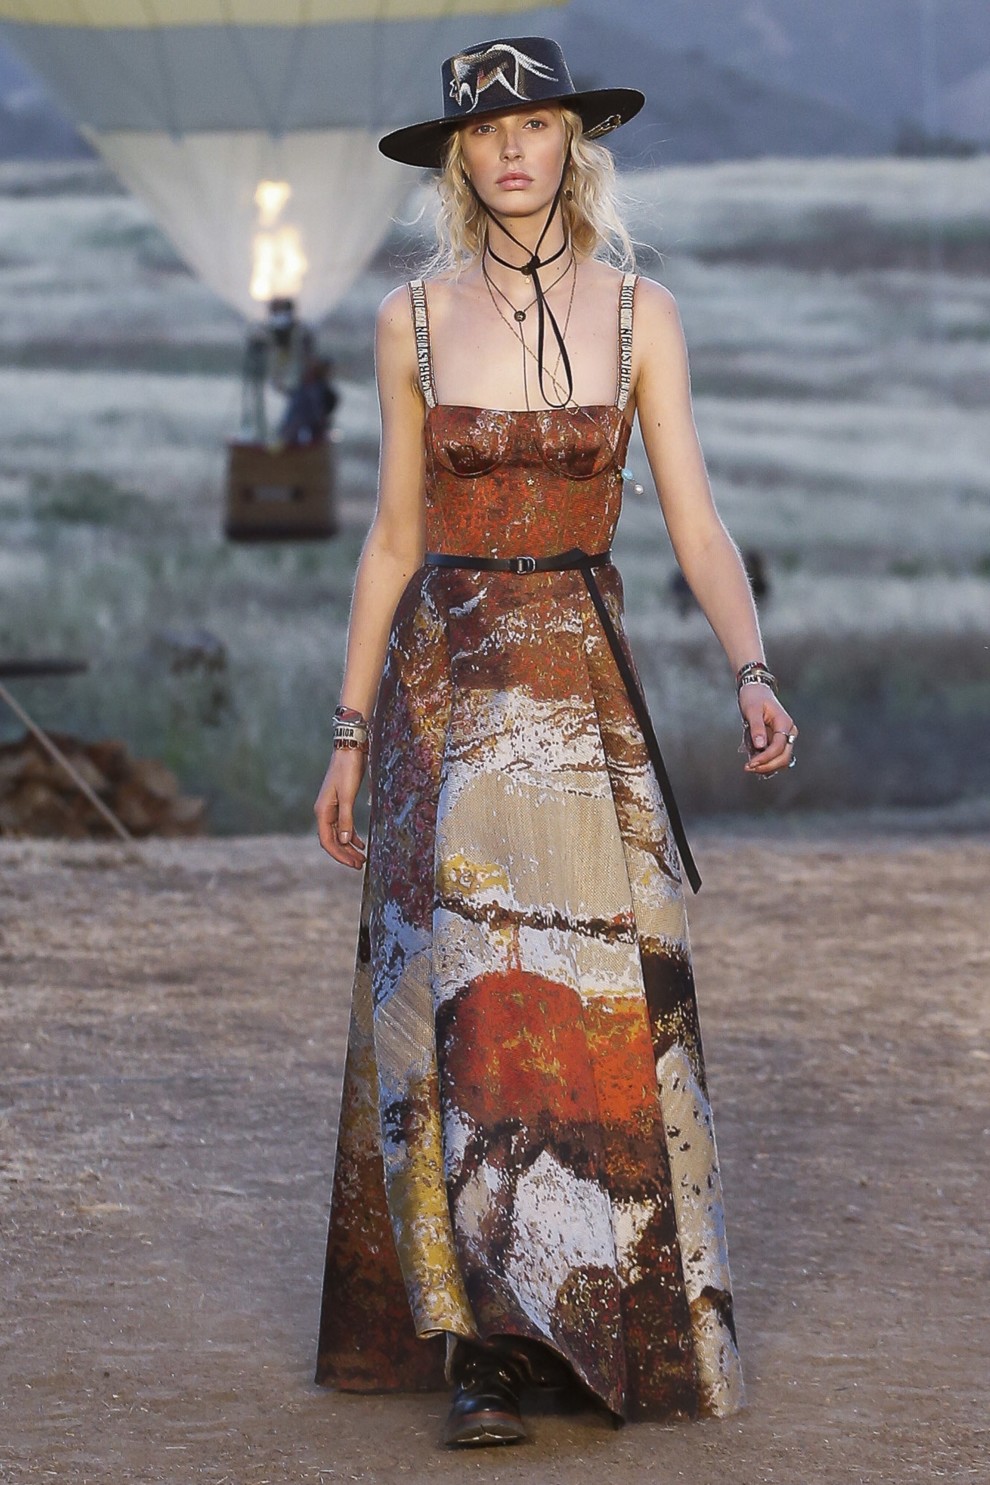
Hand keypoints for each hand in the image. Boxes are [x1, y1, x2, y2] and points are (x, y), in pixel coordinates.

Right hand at [314, 748, 367, 866]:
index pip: (327, 841)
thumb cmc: (347, 770)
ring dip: (349, 847)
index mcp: (322, 811)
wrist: (350, 750)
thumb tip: (345, 841)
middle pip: (333, 840)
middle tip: (361, 865)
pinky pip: (344, 825)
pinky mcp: (340, 803)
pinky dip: (352, 835)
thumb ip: (346, 819)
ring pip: (339, 834)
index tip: (353, 864)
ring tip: (362, 858)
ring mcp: (332, 808)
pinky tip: (361, 843)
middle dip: (346, 854)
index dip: (340, 855)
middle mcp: (324, 812)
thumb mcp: (347, 796)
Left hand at [738, 684, 798, 778]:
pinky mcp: (779, 741)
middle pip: (784, 757)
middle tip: (749, 768)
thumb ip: (757, 728)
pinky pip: (777, 756)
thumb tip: (760, 746)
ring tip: (750, 766)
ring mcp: (785, 737)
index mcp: (784, 723)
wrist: (757, 690)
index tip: (750, 763)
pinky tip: (755, 762)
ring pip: (782, 759)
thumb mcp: (752, 710)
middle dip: (767, 766)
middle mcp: (789, 731)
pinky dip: (767, 762)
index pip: (779, 747)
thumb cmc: (754, 698)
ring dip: (768, 766)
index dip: (766, 757)